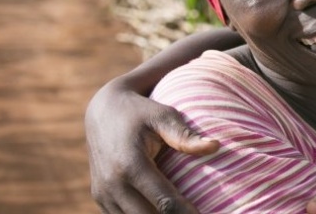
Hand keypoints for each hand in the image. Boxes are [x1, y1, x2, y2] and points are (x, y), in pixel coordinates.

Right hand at [85, 79, 219, 213]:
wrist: (102, 112)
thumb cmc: (140, 113)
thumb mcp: (162, 116)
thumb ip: (185, 135)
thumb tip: (214, 146)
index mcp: (130, 165)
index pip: (164, 202)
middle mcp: (113, 184)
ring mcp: (103, 194)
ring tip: (183, 213)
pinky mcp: (101, 199)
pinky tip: (163, 212)